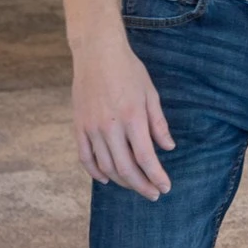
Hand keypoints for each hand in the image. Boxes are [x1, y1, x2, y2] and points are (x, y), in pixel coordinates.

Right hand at [71, 34, 174, 199]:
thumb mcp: (151, 94)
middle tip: (154, 194)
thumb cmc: (129, 71)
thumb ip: (158, 124)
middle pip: (125, 168)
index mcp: (132, 117)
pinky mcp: (79, 127)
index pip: (146, 157)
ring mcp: (91, 128)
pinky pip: (85, 157)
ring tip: (136, 186)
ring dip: (122, 182)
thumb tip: (168, 148)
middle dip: (142, 185)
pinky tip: (106, 179)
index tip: (165, 187)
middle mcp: (110, 127)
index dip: (156, 176)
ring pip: (106, 166)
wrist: (97, 54)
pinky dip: (95, 172)